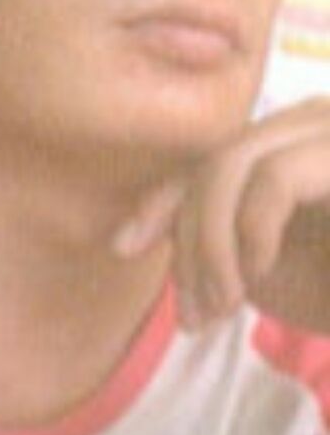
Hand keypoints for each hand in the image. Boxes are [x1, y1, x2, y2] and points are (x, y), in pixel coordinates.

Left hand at [115, 97, 329, 332]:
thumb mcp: (262, 267)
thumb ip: (212, 240)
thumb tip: (139, 235)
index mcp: (286, 147)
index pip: (207, 163)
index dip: (161, 202)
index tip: (123, 245)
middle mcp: (310, 123)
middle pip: (211, 164)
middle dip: (185, 238)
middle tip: (190, 311)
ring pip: (231, 165)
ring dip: (209, 242)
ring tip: (220, 303)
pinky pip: (272, 180)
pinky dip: (249, 231)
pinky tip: (257, 274)